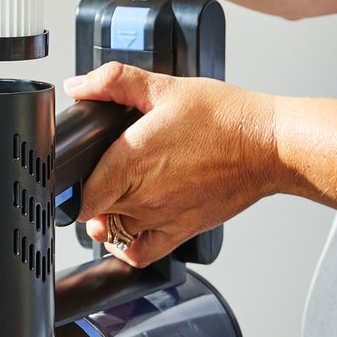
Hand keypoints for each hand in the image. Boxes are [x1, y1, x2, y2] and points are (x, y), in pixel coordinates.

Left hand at [65, 62, 281, 266]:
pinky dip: (125, 246)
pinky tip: (128, 226)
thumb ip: (115, 82)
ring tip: (112, 196)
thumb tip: (79, 85)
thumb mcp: (165, 86)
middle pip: (91, 213)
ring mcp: (161, 217)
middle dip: (87, 197)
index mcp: (131, 159)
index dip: (68, 185)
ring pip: (111, 233)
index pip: (78, 194)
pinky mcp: (181, 230)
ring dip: (104, 219)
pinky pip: (140, 254)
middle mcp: (143, 195)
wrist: (268, 145)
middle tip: (95, 175)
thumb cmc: (224, 118)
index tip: (72, 172)